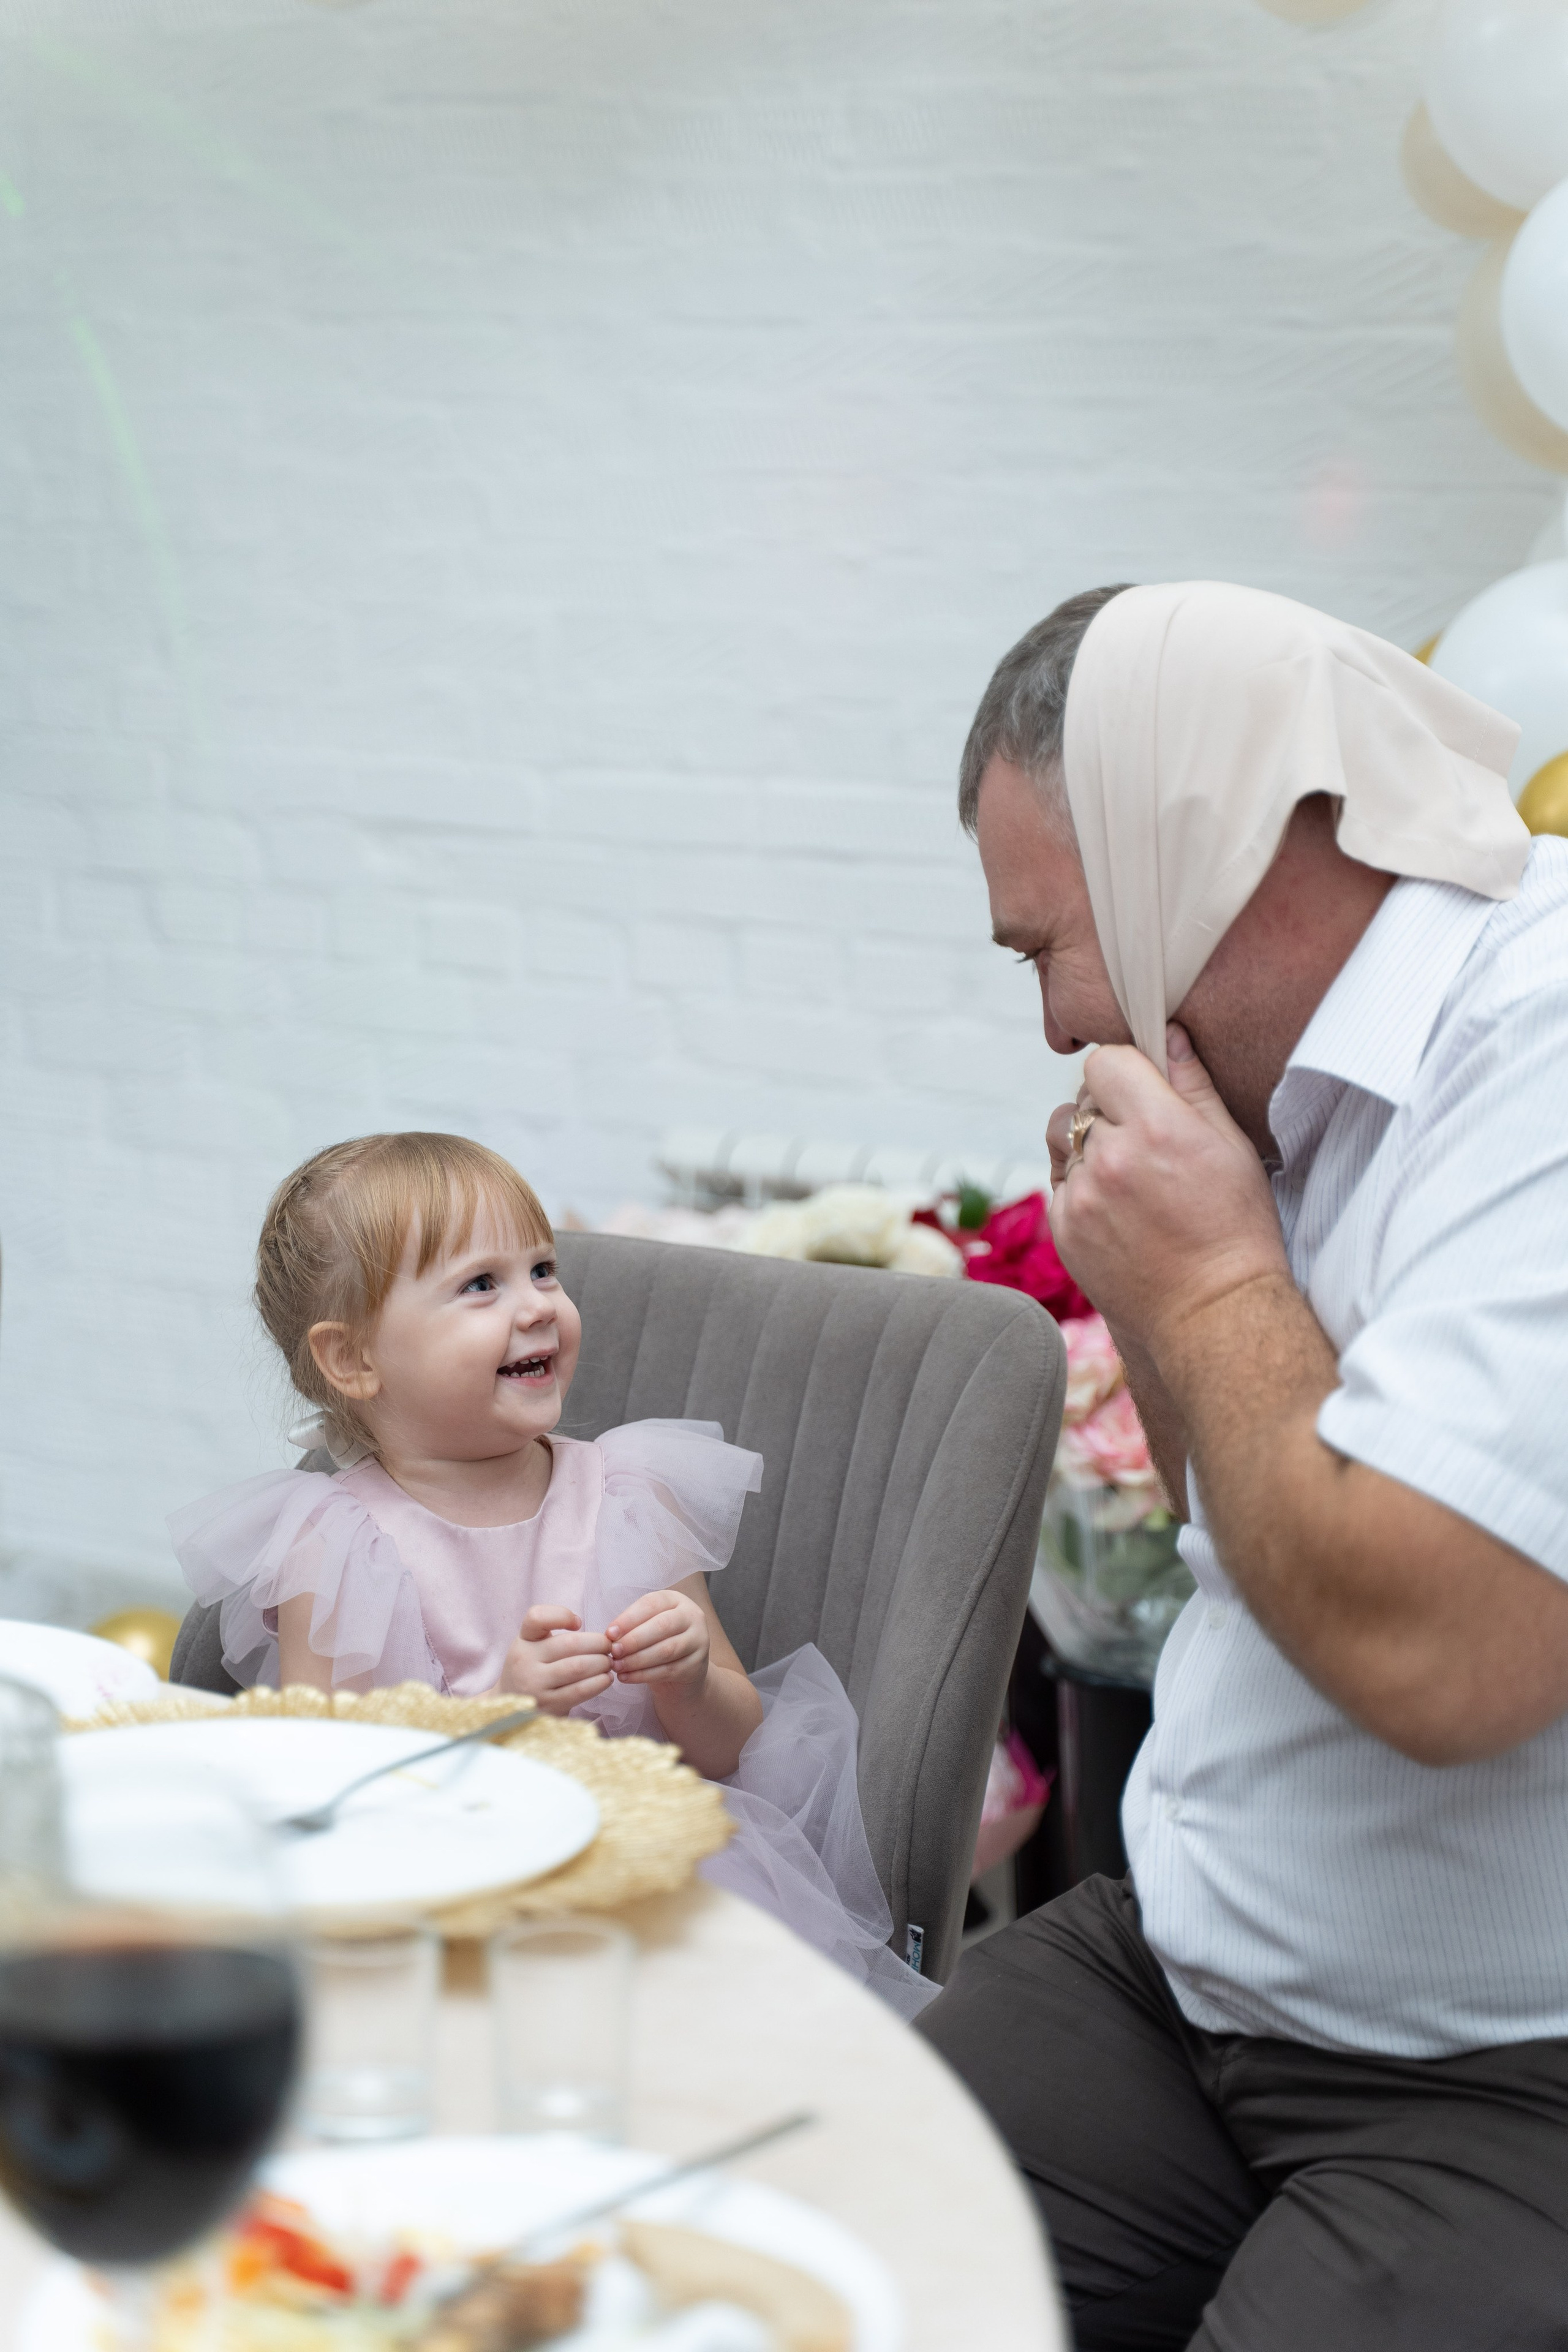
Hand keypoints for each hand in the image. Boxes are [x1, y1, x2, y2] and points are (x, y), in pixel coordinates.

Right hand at [497, 1606, 611, 1714]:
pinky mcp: (548, 1705)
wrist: (515, 1707)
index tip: (578, 1623)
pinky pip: (580, 1691)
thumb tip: (596, 1635)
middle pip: (570, 1644)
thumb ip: (556, 1634)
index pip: (537, 1617)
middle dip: (598, 1643)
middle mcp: (525, 1661)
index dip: (562, 1615)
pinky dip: (599, 1682)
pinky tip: (605, 1679)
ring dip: (602, 1663)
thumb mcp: (534, 1646)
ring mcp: (535, 1684)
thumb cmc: (534, 1669)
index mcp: (523, 1640)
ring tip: (609, 1663)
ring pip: (578, 1667)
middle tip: (609, 1647)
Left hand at [607, 1589, 708, 1693]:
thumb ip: (632, 1626)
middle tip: (613, 1652)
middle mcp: (692, 1616)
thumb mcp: (647, 1626)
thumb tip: (610, 1635)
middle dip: (633, 1640)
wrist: (684, 1669)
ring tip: (617, 1667)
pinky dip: (644, 1675)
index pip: (651, 1604)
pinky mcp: (697, 1665)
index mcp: (676, 1600)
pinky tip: (627, 1678)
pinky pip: (668, 1670)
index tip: (609, 1634)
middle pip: (661, 1626)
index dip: (628, 1619)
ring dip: (637, 1660)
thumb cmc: (658, 1641)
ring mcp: (699, 1641)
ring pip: (665, 1650)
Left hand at [1050, 1024, 1289, 1363]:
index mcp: (1157, 1127)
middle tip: (1146, 1144)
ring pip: (1063, 1138)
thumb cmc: (1234, 1229)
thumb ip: (1192, 1084)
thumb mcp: (1231, 1147)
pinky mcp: (1063, 1227)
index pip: (1105, 1061)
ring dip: (1087, 1145)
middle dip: (1109, 1110)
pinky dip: (1080, 1186)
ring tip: (1129, 1175)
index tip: (1142, 1090)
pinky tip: (1118, 1208)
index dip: (1124, 1071)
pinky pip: (1058, 1182)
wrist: (1211, 1313)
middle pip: (1082, 1099)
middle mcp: (1111, 1157)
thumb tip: (1168, 1034)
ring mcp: (1081, 1195)